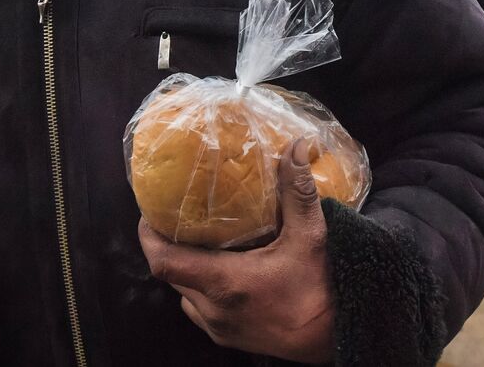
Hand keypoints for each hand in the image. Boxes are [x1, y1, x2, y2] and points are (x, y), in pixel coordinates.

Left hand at [139, 139, 334, 361]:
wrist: (335, 336)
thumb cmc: (321, 290)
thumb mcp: (310, 236)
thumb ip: (298, 192)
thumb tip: (296, 147)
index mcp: (224, 282)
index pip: (163, 261)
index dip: (149, 236)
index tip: (150, 212)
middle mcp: (212, 308)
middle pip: (171, 274)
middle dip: (169, 246)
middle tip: (178, 216)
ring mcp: (217, 327)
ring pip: (184, 293)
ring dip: (187, 268)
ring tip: (200, 241)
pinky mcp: (227, 337)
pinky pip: (199, 309)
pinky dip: (201, 287)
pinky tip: (222, 270)